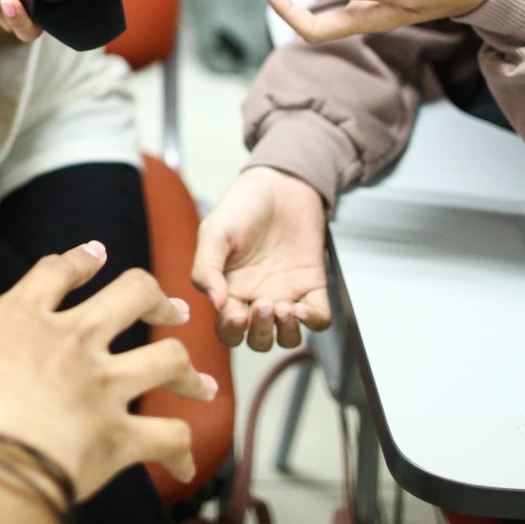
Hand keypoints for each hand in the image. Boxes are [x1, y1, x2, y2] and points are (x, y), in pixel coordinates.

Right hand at [0, 242, 215, 496]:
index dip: (77, 261)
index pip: (55, 274)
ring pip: (165, 358)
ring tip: (198, 376)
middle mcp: (71, 342)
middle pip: (130, 294)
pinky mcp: (123, 433)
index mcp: (21, 320)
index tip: (93, 254)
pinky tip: (184, 458)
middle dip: (153, 296)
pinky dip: (180, 447)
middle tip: (167, 304)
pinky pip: (165, 436)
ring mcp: (104, 384)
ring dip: (186, 368)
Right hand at [193, 166, 329, 351]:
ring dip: (285, 332)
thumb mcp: (215, 231)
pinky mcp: (313, 285)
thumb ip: (206, 267)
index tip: (235, 313)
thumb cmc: (243, 204)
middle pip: (257, 340)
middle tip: (263, 305)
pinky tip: (303, 307)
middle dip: (259, 332)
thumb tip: (215, 303)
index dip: (231, 330)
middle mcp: (257, 298)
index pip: (228, 330)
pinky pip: (318, 318)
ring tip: (284, 307)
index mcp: (229, 290)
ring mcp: (286, 294)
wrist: (281, 183)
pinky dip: (313, 321)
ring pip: (287, 337)